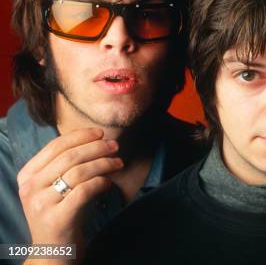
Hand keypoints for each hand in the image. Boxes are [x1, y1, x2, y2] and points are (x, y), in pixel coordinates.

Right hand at [17, 128, 123, 251]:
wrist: (53, 252)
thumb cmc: (60, 213)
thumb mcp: (53, 187)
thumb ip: (65, 165)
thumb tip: (96, 139)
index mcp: (27, 175)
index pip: (55, 146)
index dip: (81, 136)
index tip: (101, 133)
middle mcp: (30, 188)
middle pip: (70, 156)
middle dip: (97, 148)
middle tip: (115, 146)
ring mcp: (41, 204)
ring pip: (79, 172)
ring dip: (104, 163)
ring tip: (118, 163)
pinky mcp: (57, 218)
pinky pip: (84, 191)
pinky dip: (101, 182)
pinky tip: (109, 182)